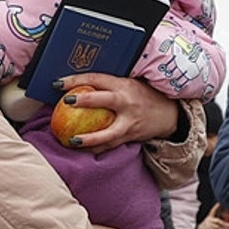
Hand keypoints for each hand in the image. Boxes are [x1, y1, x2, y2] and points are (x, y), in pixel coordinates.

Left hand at [55, 73, 177, 152]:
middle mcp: (126, 102)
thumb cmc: (144, 96)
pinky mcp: (130, 136)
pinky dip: (96, 148)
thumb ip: (108, 84)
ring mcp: (129, 121)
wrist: (170, 113)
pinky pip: (111, 144)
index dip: (77, 79)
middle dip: (84, 100)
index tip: (59, 83)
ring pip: (107, 132)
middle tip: (66, 102)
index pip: (97, 79)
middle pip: (103, 100)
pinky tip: (81, 149)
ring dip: (89, 138)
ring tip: (71, 140)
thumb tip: (77, 83)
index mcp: (124, 85)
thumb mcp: (130, 84)